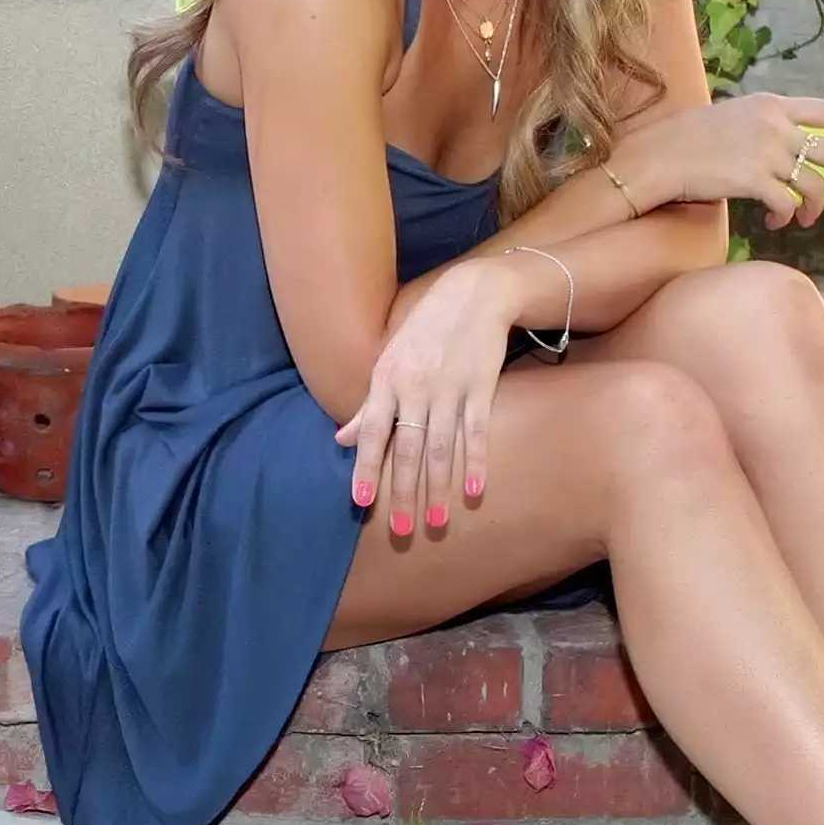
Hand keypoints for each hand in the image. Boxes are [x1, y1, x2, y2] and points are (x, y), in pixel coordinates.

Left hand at [335, 260, 516, 535]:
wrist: (472, 295)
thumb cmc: (424, 333)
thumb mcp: (389, 363)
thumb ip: (368, 406)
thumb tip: (342, 440)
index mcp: (387, 381)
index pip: (373, 431)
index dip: (367, 466)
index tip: (361, 500)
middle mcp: (415, 387)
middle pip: (407, 447)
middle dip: (403, 491)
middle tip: (400, 529)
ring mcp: (449, 388)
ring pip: (441, 446)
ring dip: (438, 487)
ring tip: (437, 523)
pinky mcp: (481, 386)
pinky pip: (476, 431)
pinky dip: (476, 461)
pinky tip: (474, 491)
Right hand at [617, 92, 823, 230]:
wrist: (652, 158)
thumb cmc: (676, 141)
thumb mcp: (724, 117)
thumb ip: (756, 125)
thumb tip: (776, 145)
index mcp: (768, 105)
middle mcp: (774, 125)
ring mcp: (766, 152)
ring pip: (814, 183)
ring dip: (816, 205)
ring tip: (807, 218)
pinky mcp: (754, 179)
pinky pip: (787, 201)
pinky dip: (787, 215)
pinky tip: (775, 221)